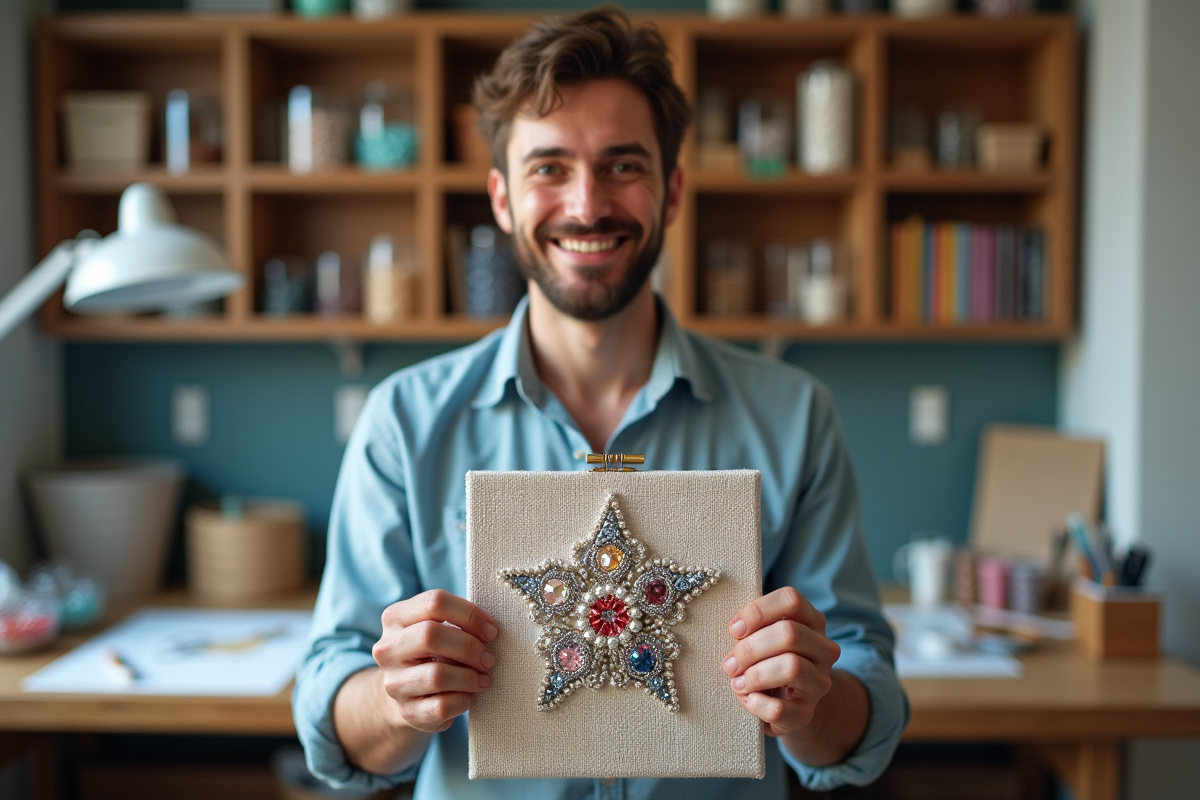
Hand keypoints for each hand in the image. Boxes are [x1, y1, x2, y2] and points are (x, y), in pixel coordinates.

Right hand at [372, 589, 498, 733]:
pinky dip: (464, 700)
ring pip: (437, 675)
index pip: (435, 602)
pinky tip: (469, 696)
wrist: (409, 695)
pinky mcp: (407, 712)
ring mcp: (393, 682)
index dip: (470, 614)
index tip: (491, 630)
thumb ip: (458, 621)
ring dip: (470, 677)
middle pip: (431, 635)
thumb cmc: (434, 653)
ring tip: (483, 678)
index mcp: (395, 618)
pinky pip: (442, 706)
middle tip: (489, 658)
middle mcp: (387, 648)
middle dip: (469, 646)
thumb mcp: (438, 628)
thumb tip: (489, 630)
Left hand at [723, 587, 840, 736]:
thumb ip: (754, 626)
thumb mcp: (765, 637)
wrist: (789, 705)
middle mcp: (824, 649)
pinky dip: (756, 703)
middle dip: (751, 648)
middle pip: (790, 633)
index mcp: (812, 621)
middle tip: (730, 663)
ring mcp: (819, 682)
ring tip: (737, 683)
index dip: (758, 611)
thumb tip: (736, 628)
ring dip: (754, 675)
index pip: (792, 600)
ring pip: (791, 667)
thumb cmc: (768, 661)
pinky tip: (748, 699)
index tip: (734, 629)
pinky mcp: (807, 713)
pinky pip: (779, 707)